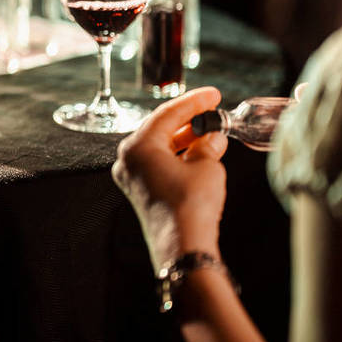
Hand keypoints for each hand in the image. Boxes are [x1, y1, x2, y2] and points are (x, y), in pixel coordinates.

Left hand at [112, 87, 228, 269]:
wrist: (183, 247)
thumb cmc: (190, 205)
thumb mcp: (206, 166)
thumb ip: (207, 145)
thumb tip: (212, 137)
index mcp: (138, 146)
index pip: (167, 113)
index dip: (194, 102)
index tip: (213, 94)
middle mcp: (128, 159)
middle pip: (160, 128)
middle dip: (188, 119)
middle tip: (212, 110)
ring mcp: (131, 176)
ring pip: (159, 147)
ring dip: (184, 138)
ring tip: (211, 131)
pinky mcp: (140, 191)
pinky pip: (159, 164)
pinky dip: (178, 155)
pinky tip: (199, 153)